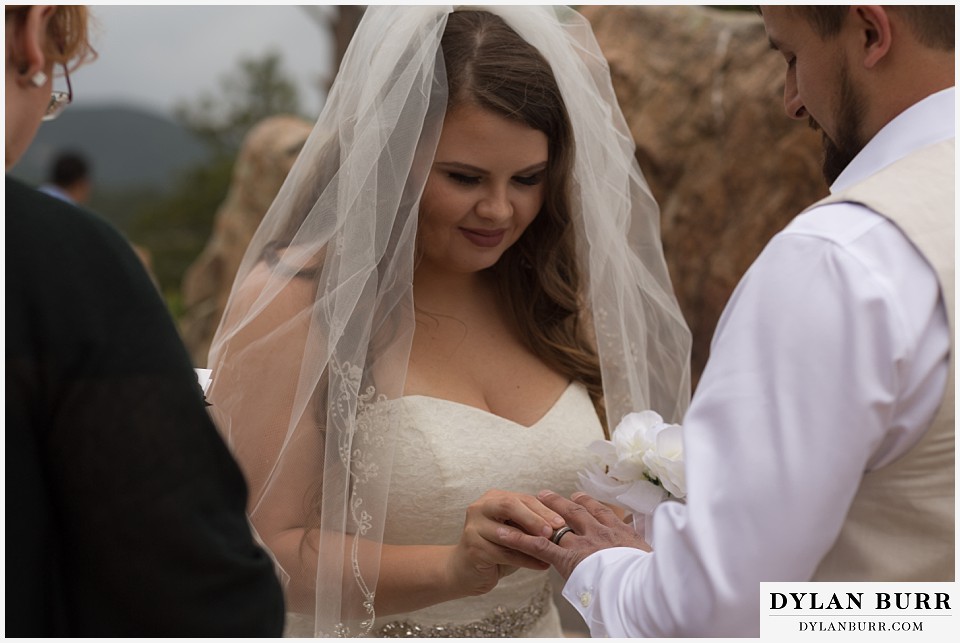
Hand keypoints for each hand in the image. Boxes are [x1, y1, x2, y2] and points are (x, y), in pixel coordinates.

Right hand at [445, 489, 564, 595]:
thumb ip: (529, 524)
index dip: (543, 509)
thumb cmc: (495, 548)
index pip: (522, 499)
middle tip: (553, 532)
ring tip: (551, 552)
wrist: (465, 570)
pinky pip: (505, 554)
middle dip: (534, 518)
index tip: (561, 522)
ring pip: (508, 533)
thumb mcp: (513, 531)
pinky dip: (526, 560)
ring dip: (532, 543)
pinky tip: (542, 565)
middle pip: (510, 506)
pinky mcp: (473, 548)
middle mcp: (480, 508)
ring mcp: (474, 527)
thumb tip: (560, 525)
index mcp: (493, 499)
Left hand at [496, 490, 649, 578]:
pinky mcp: (569, 559)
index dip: (588, 504)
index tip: (579, 498)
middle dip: (561, 502)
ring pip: (556, 522)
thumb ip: (646, 549)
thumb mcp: (654, 558)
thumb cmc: (655, 577)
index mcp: (621, 532)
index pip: (601, 512)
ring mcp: (584, 543)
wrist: (648, 587)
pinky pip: (539, 546)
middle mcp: (600, 531)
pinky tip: (503, 535)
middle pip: (577, 510)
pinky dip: (519, 540)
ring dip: (540, 513)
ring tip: (528, 503)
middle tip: (547, 495)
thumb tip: (655, 548)